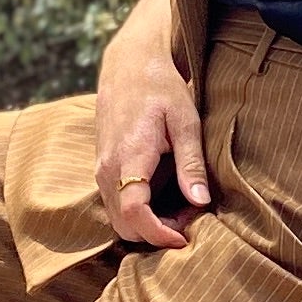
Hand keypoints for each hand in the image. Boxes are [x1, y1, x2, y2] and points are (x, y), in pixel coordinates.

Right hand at [94, 34, 209, 244]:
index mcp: (129, 156)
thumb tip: (200, 201)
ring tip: (182, 207)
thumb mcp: (185, 121)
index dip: (159, 233)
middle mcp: (107, 168)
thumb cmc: (160, 87)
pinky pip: (115, 204)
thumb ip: (191, 163)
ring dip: (148, 224)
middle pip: (124, 225)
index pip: (134, 212)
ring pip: (118, 218)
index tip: (185, 238)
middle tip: (190, 218)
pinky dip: (138, 212)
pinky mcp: (101, 167)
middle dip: (157, 233)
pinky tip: (166, 196)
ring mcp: (100, 169)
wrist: (128, 63)